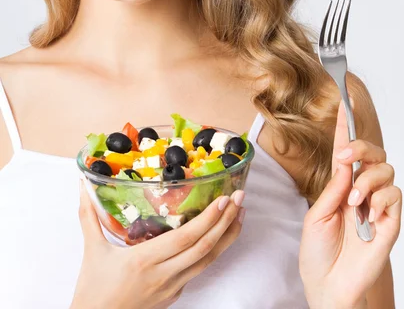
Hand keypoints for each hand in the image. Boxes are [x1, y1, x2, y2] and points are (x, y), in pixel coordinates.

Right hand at [71, 180, 244, 308]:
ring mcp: (172, 288)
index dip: (209, 219)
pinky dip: (211, 252)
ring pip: (207, 262)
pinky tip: (216, 236)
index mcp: (145, 261)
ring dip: (227, 237)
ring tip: (239, 215)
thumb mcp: (91, 251)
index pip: (186, 238)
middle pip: (205, 248)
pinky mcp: (174, 296)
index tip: (224, 199)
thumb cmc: (92, 292)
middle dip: (226, 222)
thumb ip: (88, 216)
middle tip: (240, 198)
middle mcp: (164, 275)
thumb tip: (83, 186)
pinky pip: (197, 271)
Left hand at [299, 97, 401, 308]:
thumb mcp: (317, 214)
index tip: (343, 102)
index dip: (345, 126)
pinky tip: (367, 213)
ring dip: (368, 179)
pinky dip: (380, 198)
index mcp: (339, 186)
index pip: (345, 151)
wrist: (328, 285)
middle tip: (347, 157)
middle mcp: (360, 191)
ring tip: (353, 201)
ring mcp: (376, 205)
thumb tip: (347, 160)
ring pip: (386, 170)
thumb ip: (334, 186)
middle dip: (361, 147)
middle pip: (372, 153)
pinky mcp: (390, 221)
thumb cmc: (317, 253)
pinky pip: (394, 195)